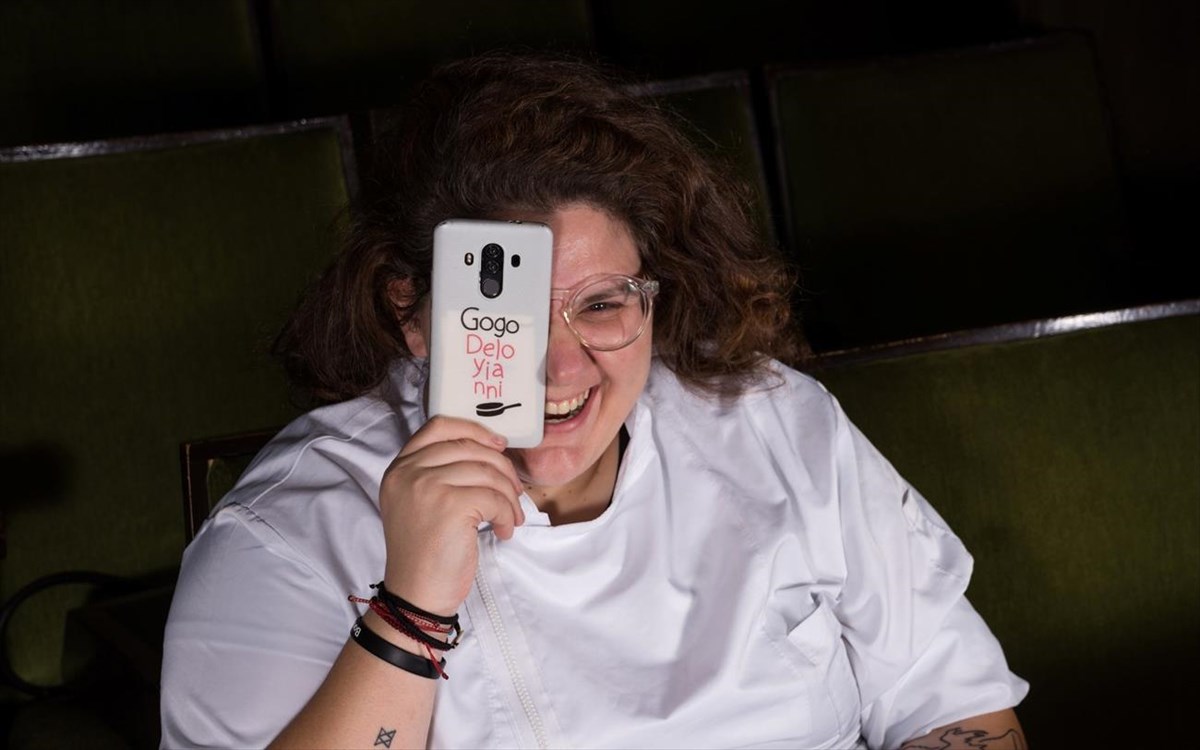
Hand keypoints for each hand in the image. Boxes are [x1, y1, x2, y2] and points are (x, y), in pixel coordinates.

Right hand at [377, 416, 523, 616]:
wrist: (416, 595)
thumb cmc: (426, 553)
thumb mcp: (419, 503)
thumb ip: (440, 473)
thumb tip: (491, 451)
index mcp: (400, 468)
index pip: (439, 426)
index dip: (474, 429)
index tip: (498, 445)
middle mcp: (408, 471)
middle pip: (470, 447)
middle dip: (502, 468)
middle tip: (514, 493)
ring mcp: (427, 485)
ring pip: (487, 472)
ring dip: (508, 496)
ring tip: (510, 518)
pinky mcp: (450, 504)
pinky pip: (495, 497)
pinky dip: (506, 514)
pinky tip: (502, 531)